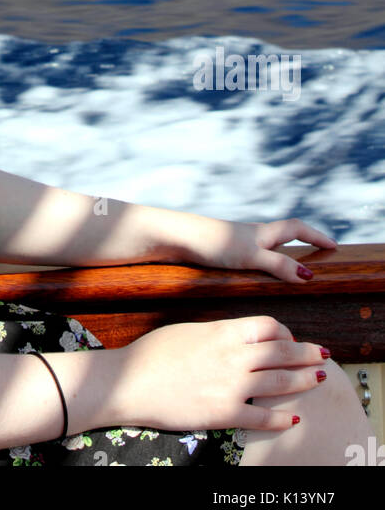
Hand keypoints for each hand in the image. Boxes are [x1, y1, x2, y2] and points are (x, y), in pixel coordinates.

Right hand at [111, 316, 329, 432]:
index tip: (289, 337)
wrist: (129, 383)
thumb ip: (216, 333)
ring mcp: (231, 387)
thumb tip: (234, 336)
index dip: (284, 331)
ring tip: (318, 379)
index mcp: (222, 332)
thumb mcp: (187, 331)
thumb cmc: (152, 354)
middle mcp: (233, 357)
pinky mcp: (224, 414)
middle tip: (322, 355)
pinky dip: (281, 418)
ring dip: (303, 381)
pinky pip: (262, 417)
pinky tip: (293, 417)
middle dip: (305, 353)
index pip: (268, 326)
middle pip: (281, 352)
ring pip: (280, 383)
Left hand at [171, 216, 337, 282]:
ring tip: (294, 275)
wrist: (174, 237)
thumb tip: (308, 275)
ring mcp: (236, 244)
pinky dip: (262, 266)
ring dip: (282, 256)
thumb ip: (278, 264)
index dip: (317, 236)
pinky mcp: (222, 254)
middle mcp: (251, 236)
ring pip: (266, 247)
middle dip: (303, 243)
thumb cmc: (211, 243)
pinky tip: (258, 280)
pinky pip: (250, 258)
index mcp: (261, 233)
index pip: (297, 229)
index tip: (334, 246)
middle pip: (283, 235)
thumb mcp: (250, 256)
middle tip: (319, 256)